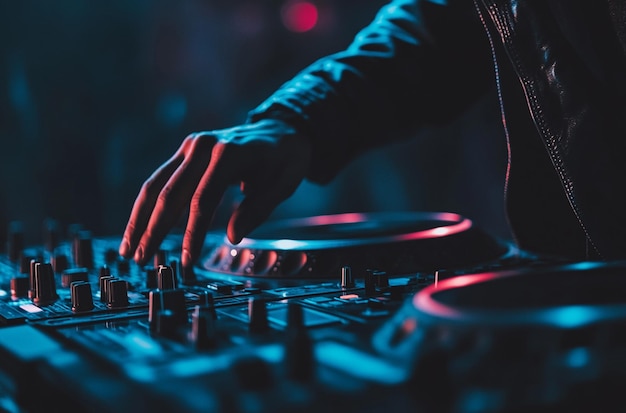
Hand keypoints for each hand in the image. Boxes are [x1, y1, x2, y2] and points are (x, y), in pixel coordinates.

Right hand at [118, 119, 310, 267]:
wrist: (279, 129)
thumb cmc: (285, 159)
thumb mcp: (284, 183)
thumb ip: (259, 208)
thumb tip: (233, 237)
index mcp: (229, 153)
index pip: (203, 199)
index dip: (192, 233)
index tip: (186, 260)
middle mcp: (204, 146)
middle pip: (170, 192)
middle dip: (154, 229)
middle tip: (142, 260)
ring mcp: (191, 146)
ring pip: (155, 185)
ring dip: (139, 219)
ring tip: (129, 250)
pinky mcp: (185, 152)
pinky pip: (160, 180)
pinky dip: (146, 206)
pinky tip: (138, 229)